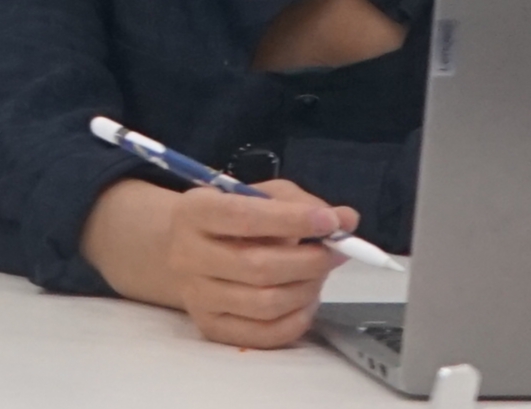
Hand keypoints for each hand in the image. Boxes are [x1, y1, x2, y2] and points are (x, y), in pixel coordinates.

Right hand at [155, 179, 356, 348]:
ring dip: (307, 289)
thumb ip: (299, 203)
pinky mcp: (211, 327)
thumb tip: (347, 219)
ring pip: (265, 303)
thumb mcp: (256, 196)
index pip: (244, 217)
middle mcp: (187, 255)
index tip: (331, 221)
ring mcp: (197, 296)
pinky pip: (266, 334)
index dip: (292, 220)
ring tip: (319, 274)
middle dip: (309, 260)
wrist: (183, 251)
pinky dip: (298, 319)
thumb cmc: (229, 220)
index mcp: (195, 212)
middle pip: (258, 266)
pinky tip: (306, 300)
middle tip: (335, 252)